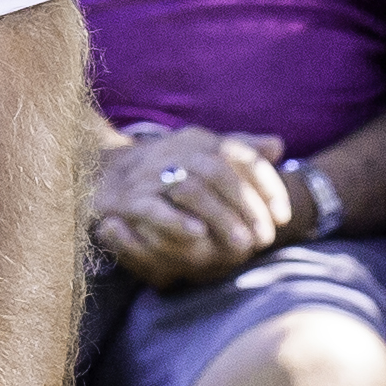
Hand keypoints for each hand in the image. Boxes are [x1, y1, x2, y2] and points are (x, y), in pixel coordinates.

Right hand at [87, 130, 294, 288]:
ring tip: (241, 245)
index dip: (266, 184)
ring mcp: (150, 174)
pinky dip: (176, 221)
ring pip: (190, 189)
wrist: (102, 171)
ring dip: (220, 217)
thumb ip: (240, 149)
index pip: (239, 154)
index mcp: (197, 141)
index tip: (283, 215)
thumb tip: (278, 146)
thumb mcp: (201, 152)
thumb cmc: (164, 166)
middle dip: (246, 206)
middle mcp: (175, 151)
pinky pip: (152, 207)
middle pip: (218, 171)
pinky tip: (198, 236)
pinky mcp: (128, 198)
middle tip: (264, 239)